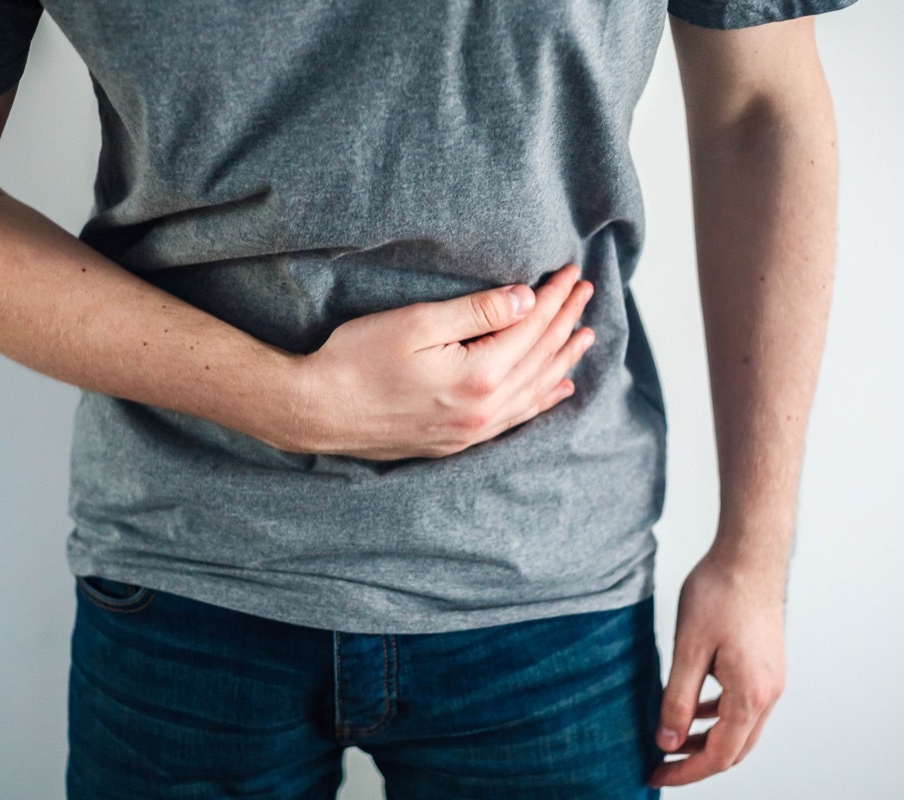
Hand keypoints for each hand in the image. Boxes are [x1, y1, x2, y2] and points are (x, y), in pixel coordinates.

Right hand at [283, 263, 595, 459]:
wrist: (316, 411)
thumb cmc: (355, 361)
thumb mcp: (416, 323)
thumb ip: (477, 311)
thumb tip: (527, 300)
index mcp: (478, 376)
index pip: (531, 328)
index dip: (554, 298)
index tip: (571, 272)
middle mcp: (483, 410)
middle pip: (540, 359)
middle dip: (566, 322)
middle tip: (586, 293)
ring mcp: (471, 431)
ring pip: (534, 391)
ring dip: (562, 359)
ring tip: (585, 336)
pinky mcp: (456, 441)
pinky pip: (515, 419)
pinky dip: (541, 399)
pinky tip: (556, 389)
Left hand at [648, 548, 786, 788]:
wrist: (749, 556)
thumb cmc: (719, 594)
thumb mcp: (688, 649)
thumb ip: (677, 699)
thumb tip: (667, 742)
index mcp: (751, 696)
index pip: (719, 756)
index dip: (685, 772)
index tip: (655, 776)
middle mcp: (769, 695)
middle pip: (734, 750)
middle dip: (696, 763)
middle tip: (660, 766)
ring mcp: (771, 680)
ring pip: (740, 729)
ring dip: (707, 741)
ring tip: (671, 741)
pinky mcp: (766, 666)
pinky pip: (742, 706)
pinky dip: (717, 716)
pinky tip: (693, 709)